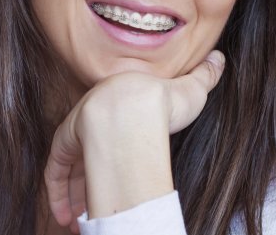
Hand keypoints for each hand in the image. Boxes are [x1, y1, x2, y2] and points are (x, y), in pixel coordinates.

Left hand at [44, 50, 225, 232]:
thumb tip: (220, 56)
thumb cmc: (165, 100)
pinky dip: (58, 197)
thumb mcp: (191, 89)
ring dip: (75, 196)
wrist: (139, 104)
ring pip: (71, 167)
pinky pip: (55, 173)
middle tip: (98, 206)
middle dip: (92, 181)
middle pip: (91, 151)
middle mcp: (95, 114)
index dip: (113, 153)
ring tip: (81, 222)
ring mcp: (78, 129)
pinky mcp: (65, 143)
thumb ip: (204, 75)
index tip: (119, 174)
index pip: (112, 127)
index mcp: (119, 99)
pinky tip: (67, 218)